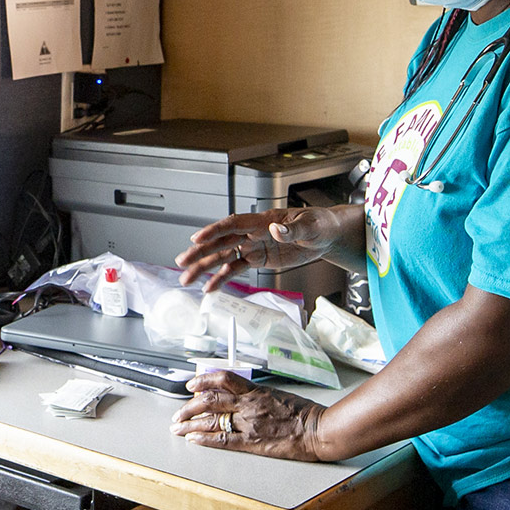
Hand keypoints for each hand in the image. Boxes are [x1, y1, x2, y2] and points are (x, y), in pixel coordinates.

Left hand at [171, 370, 334, 459]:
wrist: (318, 431)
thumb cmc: (303, 413)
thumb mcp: (277, 394)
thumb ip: (255, 395)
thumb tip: (237, 396)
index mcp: (256, 391)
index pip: (223, 379)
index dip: (203, 381)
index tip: (192, 385)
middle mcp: (249, 405)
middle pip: (210, 401)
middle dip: (189, 407)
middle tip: (179, 413)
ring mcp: (249, 424)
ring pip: (212, 421)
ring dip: (191, 425)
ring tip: (178, 428)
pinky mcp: (253, 442)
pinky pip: (223, 440)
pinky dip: (205, 439)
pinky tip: (194, 439)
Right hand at [175, 205, 362, 291]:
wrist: (327, 235)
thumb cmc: (319, 224)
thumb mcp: (310, 225)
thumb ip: (292, 229)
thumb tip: (276, 229)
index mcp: (263, 221)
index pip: (233, 224)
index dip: (213, 231)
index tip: (196, 238)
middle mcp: (253, 233)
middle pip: (220, 242)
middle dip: (200, 252)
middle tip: (182, 261)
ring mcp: (253, 246)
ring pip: (223, 257)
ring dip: (204, 267)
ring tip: (187, 278)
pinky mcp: (258, 259)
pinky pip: (235, 269)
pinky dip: (221, 278)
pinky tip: (209, 287)